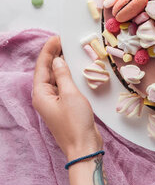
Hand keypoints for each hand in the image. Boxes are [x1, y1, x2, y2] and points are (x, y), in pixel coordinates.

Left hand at [32, 36, 102, 160]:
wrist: (83, 147)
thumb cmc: (75, 122)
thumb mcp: (71, 95)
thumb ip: (63, 76)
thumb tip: (58, 61)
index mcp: (41, 94)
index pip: (42, 66)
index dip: (49, 50)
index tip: (57, 38)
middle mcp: (44, 97)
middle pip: (47, 71)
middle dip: (54, 55)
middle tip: (64, 41)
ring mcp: (54, 103)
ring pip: (56, 79)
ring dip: (62, 65)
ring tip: (71, 52)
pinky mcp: (65, 107)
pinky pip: (64, 86)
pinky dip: (68, 76)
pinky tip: (76, 71)